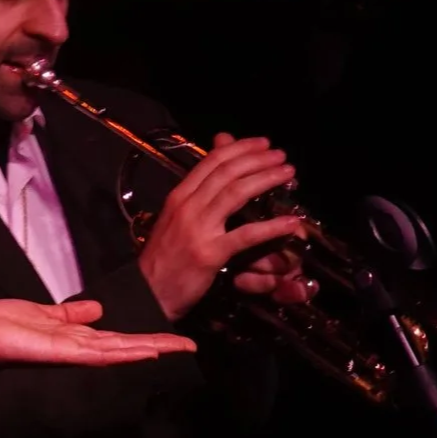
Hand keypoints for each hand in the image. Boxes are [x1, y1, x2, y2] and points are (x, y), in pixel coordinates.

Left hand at [0, 298, 195, 379]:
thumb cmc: (6, 326)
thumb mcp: (46, 313)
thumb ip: (72, 314)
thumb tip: (98, 309)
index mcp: (78, 337)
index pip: (121, 338)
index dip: (148, 338)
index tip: (174, 338)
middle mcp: (81, 347)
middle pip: (128, 346)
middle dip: (159, 345)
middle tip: (190, 346)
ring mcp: (74, 351)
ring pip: (119, 350)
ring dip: (148, 348)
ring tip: (176, 347)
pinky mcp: (63, 352)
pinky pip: (98, 351)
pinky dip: (121, 352)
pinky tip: (142, 350)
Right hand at [136, 132, 308, 321]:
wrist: (146, 293)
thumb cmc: (162, 259)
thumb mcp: (173, 220)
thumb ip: (194, 197)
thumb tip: (212, 179)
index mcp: (179, 196)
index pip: (211, 161)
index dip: (240, 148)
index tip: (262, 144)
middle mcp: (188, 206)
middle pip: (227, 172)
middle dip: (258, 158)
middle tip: (281, 155)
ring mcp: (199, 229)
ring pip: (237, 193)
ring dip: (266, 178)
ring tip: (287, 173)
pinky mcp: (210, 253)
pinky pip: (246, 235)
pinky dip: (271, 227)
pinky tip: (290, 222)